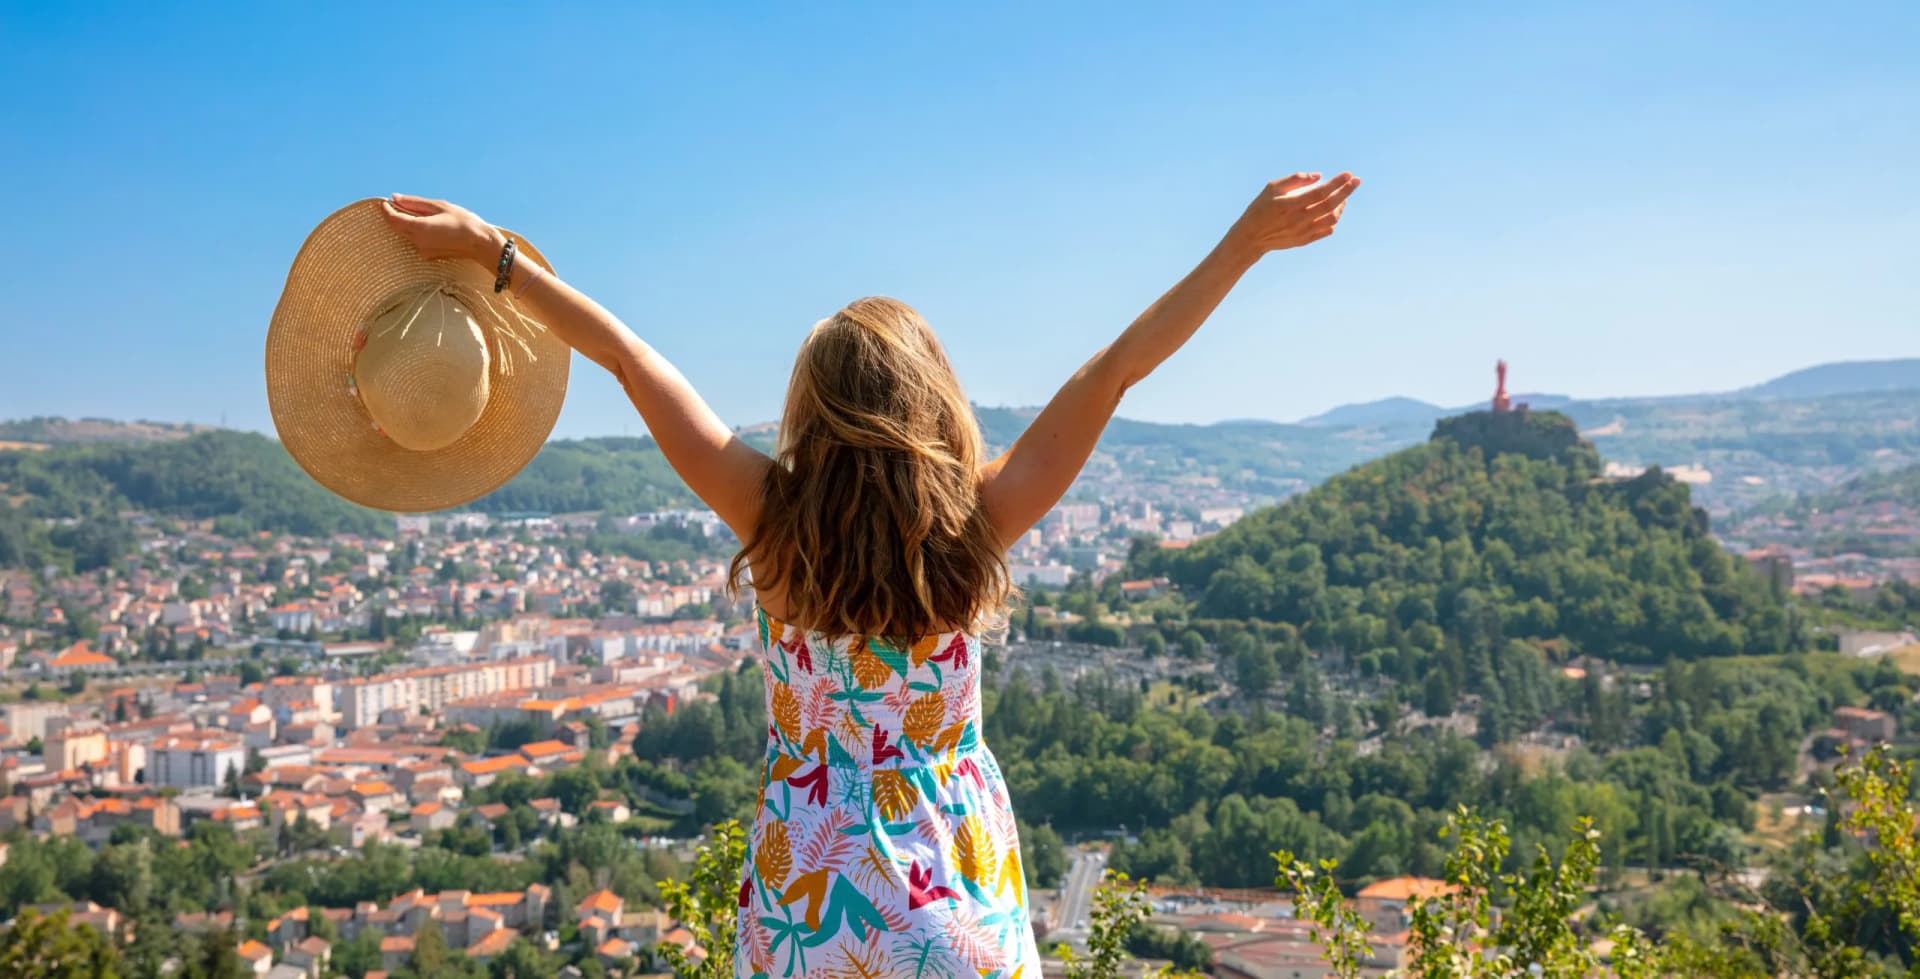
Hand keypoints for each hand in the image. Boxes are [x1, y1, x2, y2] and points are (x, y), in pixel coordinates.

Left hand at [381, 193, 504, 265]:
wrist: (480, 244)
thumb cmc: (463, 222)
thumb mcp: (439, 206)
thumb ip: (414, 202)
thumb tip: (395, 198)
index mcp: (419, 227)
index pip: (392, 218)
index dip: (385, 209)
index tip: (384, 201)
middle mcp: (417, 241)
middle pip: (396, 227)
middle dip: (393, 215)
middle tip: (396, 204)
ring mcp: (422, 250)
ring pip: (405, 234)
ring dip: (404, 223)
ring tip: (414, 211)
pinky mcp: (428, 255)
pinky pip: (415, 240)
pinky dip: (414, 230)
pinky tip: (426, 224)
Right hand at [1224, 171, 1360, 255]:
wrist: (1251, 237)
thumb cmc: (1260, 207)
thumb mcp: (1272, 187)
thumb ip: (1295, 179)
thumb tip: (1318, 176)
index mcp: (1291, 204)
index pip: (1321, 192)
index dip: (1337, 183)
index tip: (1348, 174)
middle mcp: (1299, 219)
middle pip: (1330, 204)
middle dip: (1346, 191)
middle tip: (1356, 180)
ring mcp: (1303, 232)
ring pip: (1331, 219)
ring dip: (1341, 206)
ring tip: (1344, 196)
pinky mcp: (1304, 240)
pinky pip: (1326, 230)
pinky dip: (1333, 219)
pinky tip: (1334, 211)